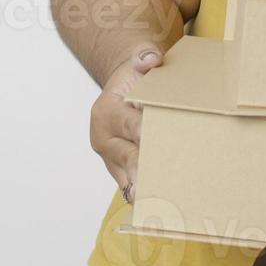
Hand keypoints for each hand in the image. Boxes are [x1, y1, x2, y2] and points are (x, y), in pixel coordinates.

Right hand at [90, 43, 163, 204]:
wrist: (124, 85)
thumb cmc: (135, 75)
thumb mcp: (138, 59)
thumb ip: (145, 57)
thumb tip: (151, 58)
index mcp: (105, 112)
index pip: (129, 126)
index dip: (145, 136)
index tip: (159, 146)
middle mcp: (103, 138)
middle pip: (126, 157)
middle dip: (142, 171)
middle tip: (158, 186)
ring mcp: (110, 157)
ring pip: (125, 177)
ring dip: (143, 189)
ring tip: (161, 204)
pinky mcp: (119, 169)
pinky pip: (129, 184)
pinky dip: (143, 194)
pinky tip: (158, 207)